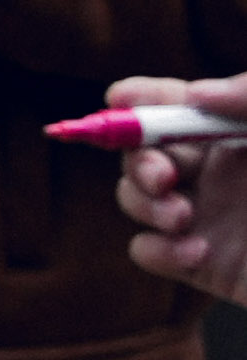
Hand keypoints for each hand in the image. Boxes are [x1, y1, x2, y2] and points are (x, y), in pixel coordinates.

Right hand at [109, 68, 246, 299]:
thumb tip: (194, 93)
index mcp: (240, 131)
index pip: (175, 102)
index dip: (142, 99)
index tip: (124, 105)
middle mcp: (222, 170)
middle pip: (142, 149)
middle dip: (136, 158)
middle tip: (162, 177)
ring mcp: (211, 218)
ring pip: (136, 197)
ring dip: (141, 202)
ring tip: (181, 219)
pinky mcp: (206, 266)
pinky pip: (148, 251)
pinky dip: (156, 249)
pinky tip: (194, 252)